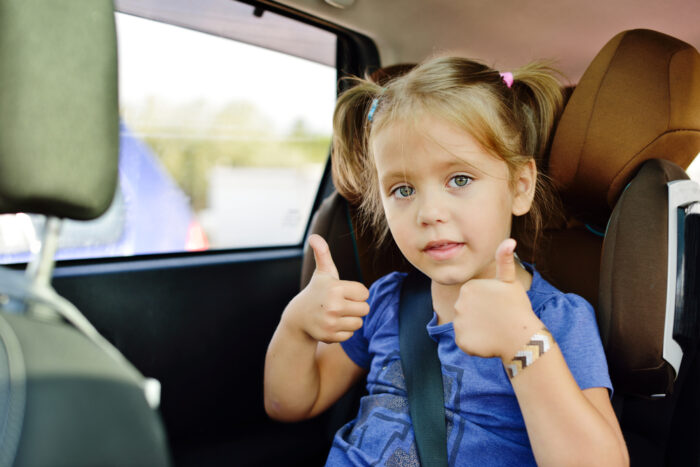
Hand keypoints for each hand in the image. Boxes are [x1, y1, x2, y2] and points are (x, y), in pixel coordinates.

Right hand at [283, 234, 369, 343]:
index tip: (342, 292)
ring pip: (359, 323)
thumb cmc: (317, 291)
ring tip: (336, 314)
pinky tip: (331, 324)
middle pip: (365, 309)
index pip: (364, 293)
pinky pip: (350, 334)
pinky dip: (343, 331)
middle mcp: (333, 306)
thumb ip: (323, 253)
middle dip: (355, 307)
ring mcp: (330, 322)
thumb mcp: (322, 272)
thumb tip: (314, 236)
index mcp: (335, 288)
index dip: (356, 293)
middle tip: (340, 304)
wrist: (298, 316)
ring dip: (350, 319)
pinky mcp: (329, 336)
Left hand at [453, 239, 541, 359]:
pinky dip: (475, 344)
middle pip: (466, 311)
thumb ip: (504, 260)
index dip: (485, 303)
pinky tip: (488, 340)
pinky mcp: (461, 341)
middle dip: (479, 316)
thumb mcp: (509, 281)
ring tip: (494, 329)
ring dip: (477, 329)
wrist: (522, 337)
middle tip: (497, 318)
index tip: (497, 306)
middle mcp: (459, 303)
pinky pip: (465, 341)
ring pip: (465, 326)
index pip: (472, 297)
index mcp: (469, 287)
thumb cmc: (517, 307)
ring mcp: (459, 323)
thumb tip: (510, 240)